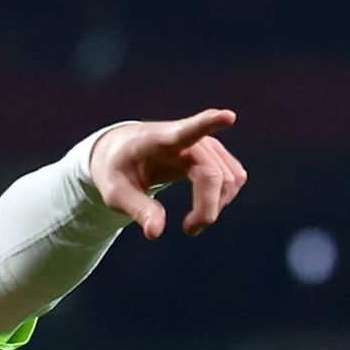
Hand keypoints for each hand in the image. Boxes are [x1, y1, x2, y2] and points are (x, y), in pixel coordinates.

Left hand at [89, 109, 247, 238]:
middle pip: (213, 175)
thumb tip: (155, 233)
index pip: (187, 130)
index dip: (209, 123)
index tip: (228, 116)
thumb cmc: (117, 171)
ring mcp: (205, 144)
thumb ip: (137, 209)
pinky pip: (234, 178)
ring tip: (190, 224)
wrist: (124, 153)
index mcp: (159, 140)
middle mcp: (189, 139)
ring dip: (216, 207)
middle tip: (188, 231)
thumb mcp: (115, 193)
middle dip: (207, 209)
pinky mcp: (215, 154)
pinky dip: (222, 199)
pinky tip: (203, 207)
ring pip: (229, 179)